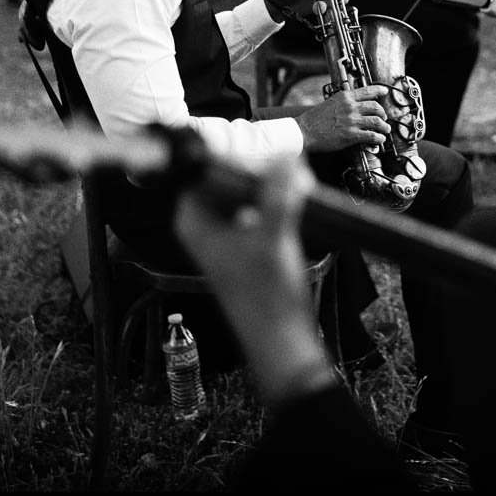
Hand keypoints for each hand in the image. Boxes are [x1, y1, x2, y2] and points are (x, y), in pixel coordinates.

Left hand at [174, 153, 334, 406]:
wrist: (281, 340)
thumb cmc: (266, 296)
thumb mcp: (272, 239)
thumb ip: (278, 195)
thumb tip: (286, 156)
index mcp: (194, 221)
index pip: (203, 171)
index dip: (233, 159)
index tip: (265, 154)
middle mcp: (205, 223)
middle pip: (228, 176)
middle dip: (260, 170)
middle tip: (292, 171)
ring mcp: (227, 232)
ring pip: (248, 189)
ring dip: (274, 183)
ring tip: (300, 185)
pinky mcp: (248, 240)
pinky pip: (261, 205)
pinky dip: (279, 199)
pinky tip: (301, 198)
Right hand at [296, 85, 390, 151]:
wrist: (305, 131)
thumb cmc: (314, 119)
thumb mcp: (330, 102)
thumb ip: (344, 102)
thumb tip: (355, 104)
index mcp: (345, 97)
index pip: (367, 90)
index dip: (379, 89)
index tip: (385, 90)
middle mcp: (350, 107)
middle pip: (376, 106)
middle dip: (383, 113)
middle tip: (384, 118)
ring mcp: (352, 120)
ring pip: (377, 121)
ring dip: (384, 126)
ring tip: (385, 129)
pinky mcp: (351, 134)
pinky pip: (372, 135)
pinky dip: (379, 138)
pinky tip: (379, 139)